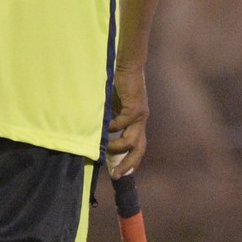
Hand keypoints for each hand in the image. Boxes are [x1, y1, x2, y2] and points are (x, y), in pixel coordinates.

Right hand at [105, 63, 148, 177]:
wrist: (127, 65)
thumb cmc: (118, 85)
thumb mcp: (114, 107)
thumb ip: (111, 120)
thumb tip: (100, 135)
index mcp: (137, 122)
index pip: (138, 147)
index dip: (131, 162)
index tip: (120, 174)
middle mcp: (141, 121)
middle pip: (139, 149)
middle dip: (128, 164)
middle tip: (116, 176)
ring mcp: (140, 115)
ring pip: (132, 140)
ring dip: (118, 147)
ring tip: (106, 147)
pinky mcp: (135, 107)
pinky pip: (123, 124)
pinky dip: (113, 128)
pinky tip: (104, 126)